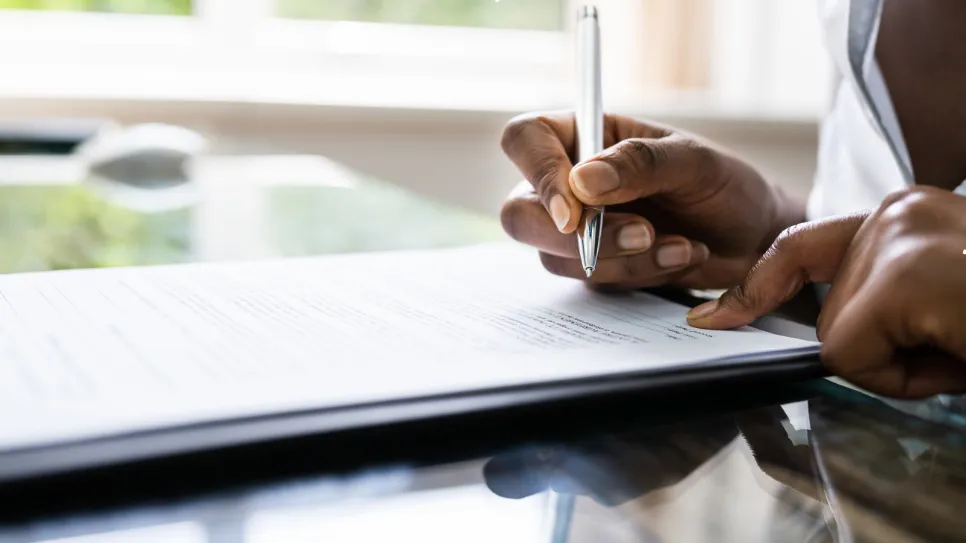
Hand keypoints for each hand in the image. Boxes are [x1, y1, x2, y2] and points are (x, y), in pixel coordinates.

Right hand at [500, 112, 802, 288]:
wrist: (753, 239)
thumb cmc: (724, 186)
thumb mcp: (694, 162)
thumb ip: (639, 164)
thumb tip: (581, 180)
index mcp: (584, 134)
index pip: (525, 141)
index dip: (538, 174)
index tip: (576, 212)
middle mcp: (568, 182)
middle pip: (520, 213)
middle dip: (576, 237)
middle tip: (643, 233)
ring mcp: (576, 229)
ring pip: (556, 257)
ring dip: (622, 258)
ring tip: (681, 244)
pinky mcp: (593, 267)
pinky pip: (592, 283)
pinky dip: (638, 274)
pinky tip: (679, 257)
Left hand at [688, 187, 965, 397]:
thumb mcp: (938, 306)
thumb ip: (881, 306)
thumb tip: (837, 347)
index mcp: (902, 217)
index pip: (798, 249)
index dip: (755, 289)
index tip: (711, 319)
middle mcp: (893, 215)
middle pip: (823, 314)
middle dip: (877, 353)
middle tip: (949, 345)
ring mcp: (895, 239)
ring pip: (834, 341)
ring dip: (896, 369)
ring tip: (959, 346)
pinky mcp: (902, 277)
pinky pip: (851, 357)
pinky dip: (903, 379)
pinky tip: (956, 351)